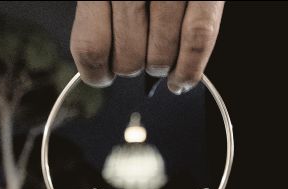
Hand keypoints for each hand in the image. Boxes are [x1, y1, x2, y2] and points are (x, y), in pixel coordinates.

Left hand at [70, 1, 223, 93]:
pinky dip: (189, 69)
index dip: (95, 72)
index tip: (102, 76)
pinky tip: (180, 80)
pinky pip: (197, 39)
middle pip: (127, 56)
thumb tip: (99, 62)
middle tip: (136, 60)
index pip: (91, 47)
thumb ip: (99, 9)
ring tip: (159, 61)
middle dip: (131, 68)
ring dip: (159, 68)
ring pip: (160, 54)